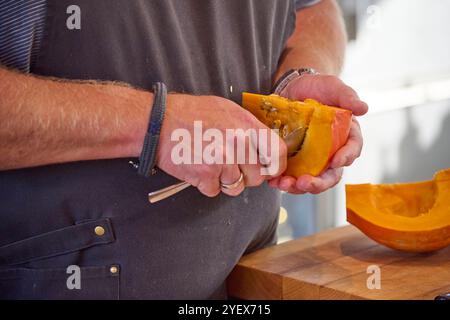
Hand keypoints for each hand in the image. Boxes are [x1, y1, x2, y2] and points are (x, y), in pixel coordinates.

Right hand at [156, 94, 286, 196]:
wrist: (157, 122)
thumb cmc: (188, 113)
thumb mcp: (225, 109)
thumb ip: (247, 127)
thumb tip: (262, 145)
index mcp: (246, 125)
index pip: (277, 152)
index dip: (275, 166)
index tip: (268, 169)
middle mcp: (238, 143)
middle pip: (257, 176)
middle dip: (245, 176)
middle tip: (230, 166)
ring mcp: (223, 160)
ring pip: (236, 187)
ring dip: (225, 181)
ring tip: (210, 164)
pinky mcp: (206, 175)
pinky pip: (215, 191)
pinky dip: (206, 185)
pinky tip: (197, 168)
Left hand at [268, 74, 367, 193]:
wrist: (292, 88)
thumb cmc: (317, 87)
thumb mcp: (333, 87)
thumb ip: (347, 96)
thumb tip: (363, 108)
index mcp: (345, 136)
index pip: (351, 150)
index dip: (346, 158)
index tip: (336, 161)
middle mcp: (330, 152)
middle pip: (331, 175)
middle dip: (319, 183)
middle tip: (305, 183)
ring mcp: (311, 159)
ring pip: (310, 180)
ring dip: (297, 187)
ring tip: (284, 184)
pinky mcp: (294, 161)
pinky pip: (290, 176)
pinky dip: (283, 182)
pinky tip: (273, 182)